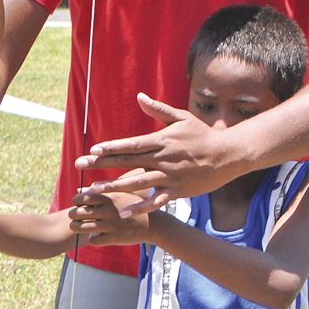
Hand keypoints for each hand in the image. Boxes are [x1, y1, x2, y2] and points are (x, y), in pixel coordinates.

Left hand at [67, 189, 152, 246]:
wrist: (153, 224)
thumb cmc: (134, 206)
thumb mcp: (119, 194)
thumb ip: (98, 192)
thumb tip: (78, 191)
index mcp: (110, 197)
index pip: (83, 197)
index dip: (76, 201)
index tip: (77, 204)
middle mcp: (109, 210)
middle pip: (79, 213)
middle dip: (73, 215)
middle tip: (74, 216)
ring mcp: (111, 225)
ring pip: (83, 228)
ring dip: (77, 227)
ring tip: (77, 226)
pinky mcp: (114, 238)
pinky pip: (93, 240)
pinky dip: (91, 238)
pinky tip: (94, 235)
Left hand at [73, 92, 244, 214]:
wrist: (227, 155)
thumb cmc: (203, 134)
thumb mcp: (181, 118)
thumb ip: (158, 109)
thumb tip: (139, 97)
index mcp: (161, 140)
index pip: (131, 144)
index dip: (111, 147)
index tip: (93, 150)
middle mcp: (162, 158)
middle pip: (127, 162)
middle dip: (102, 164)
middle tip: (81, 165)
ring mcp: (169, 176)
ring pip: (137, 182)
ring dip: (114, 187)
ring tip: (94, 191)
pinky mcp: (177, 191)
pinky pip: (155, 200)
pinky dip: (140, 206)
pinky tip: (124, 211)